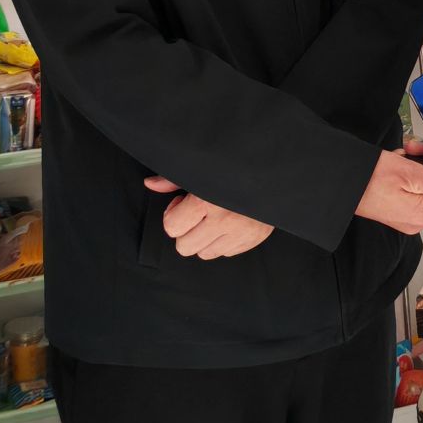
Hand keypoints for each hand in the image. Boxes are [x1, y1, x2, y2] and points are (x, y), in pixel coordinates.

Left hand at [142, 175, 273, 259]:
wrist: (273, 171)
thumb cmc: (232, 168)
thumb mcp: (200, 169)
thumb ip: (172, 179)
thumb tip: (150, 184)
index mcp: (206, 200)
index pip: (172, 227)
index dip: (173, 215)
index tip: (183, 203)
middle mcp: (224, 220)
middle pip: (184, 247)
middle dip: (186, 231)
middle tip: (197, 214)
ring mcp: (240, 233)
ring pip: (204, 254)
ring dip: (205, 239)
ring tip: (214, 219)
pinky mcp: (253, 239)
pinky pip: (226, 253)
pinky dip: (224, 241)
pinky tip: (230, 223)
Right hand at [355, 148, 422, 234]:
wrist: (338, 182)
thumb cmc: (368, 178)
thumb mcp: (409, 174)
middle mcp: (417, 217)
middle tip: (418, 151)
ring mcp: (407, 213)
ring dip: (420, 164)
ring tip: (405, 152)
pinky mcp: (398, 206)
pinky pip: (416, 186)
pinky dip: (410, 169)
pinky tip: (399, 158)